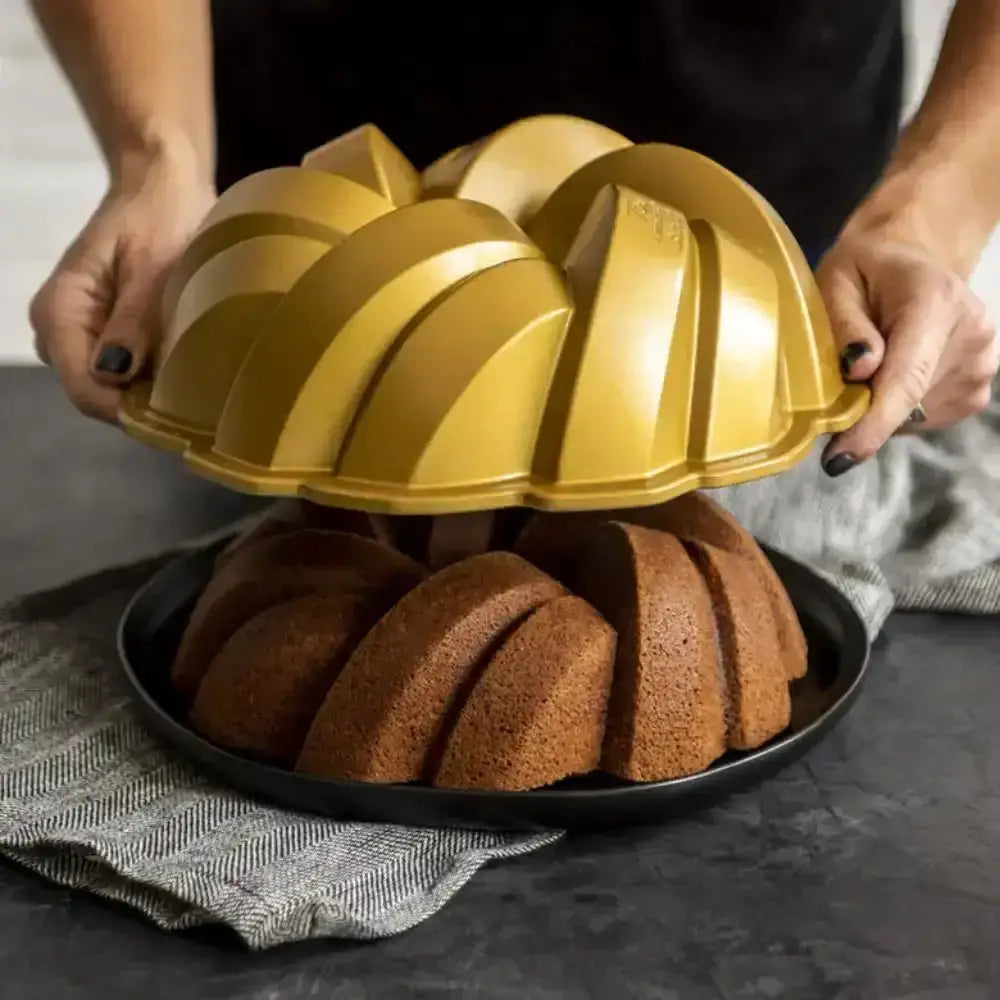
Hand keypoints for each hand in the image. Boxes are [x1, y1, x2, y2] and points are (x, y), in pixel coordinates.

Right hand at [29, 155, 215, 421]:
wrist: (161, 187)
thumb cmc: (159, 217)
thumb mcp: (152, 266)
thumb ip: (132, 319)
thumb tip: (115, 373)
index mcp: (60, 310)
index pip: (82, 385)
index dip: (124, 409)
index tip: (175, 418)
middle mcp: (59, 330)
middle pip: (95, 393)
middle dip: (140, 404)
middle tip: (196, 405)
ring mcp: (80, 334)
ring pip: (110, 387)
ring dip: (149, 392)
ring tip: (195, 387)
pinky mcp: (103, 334)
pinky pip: (122, 372)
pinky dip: (151, 377)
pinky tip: (185, 372)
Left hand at [816, 216, 997, 476]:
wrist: (909, 259)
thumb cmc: (864, 270)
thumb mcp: (836, 282)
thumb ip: (846, 324)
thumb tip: (860, 370)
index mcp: (936, 300)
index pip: (907, 377)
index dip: (872, 424)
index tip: (840, 457)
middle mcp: (973, 333)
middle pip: (910, 402)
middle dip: (862, 414)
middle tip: (831, 393)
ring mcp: (984, 363)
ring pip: (915, 416)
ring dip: (880, 409)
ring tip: (868, 370)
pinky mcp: (978, 387)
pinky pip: (927, 418)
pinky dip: (899, 410)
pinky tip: (890, 377)